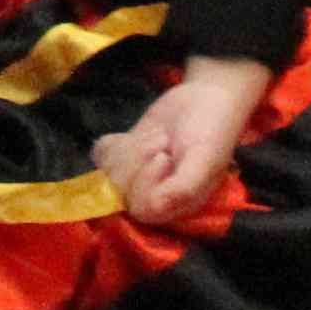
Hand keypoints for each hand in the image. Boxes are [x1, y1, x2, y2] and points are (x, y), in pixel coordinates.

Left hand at [93, 58, 267, 226]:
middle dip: (138, 159)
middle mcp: (152, 199)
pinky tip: (134, 136)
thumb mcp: (205, 160)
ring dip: (130, 147)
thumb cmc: (211, 132)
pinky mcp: (121, 158)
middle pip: (119, 191)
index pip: (141, 209)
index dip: (145, 182)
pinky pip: (99, 156)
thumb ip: (183, 187)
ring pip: (106, 172)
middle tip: (162, 139)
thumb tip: (154, 208)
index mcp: (176, 207)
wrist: (204, 100)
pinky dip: (113, 142)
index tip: (164, 156)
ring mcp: (133, 179)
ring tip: (157, 136)